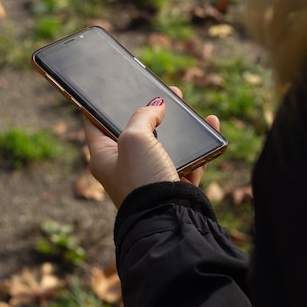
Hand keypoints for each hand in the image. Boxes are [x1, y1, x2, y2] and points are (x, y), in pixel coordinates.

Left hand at [83, 86, 219, 207]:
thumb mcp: (134, 138)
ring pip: (165, 145)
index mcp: (103, 157)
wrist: (168, 218)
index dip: (101, 104)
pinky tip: (211, 127)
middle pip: (137, 132)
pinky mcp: (174, 186)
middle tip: (164, 94)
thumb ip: (142, 115)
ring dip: (178, 127)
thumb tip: (156, 106)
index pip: (95, 123)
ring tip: (189, 109)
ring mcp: (150, 177)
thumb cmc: (142, 179)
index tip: (111, 89)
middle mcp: (124, 168)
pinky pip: (188, 161)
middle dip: (151, 111)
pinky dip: (199, 146)